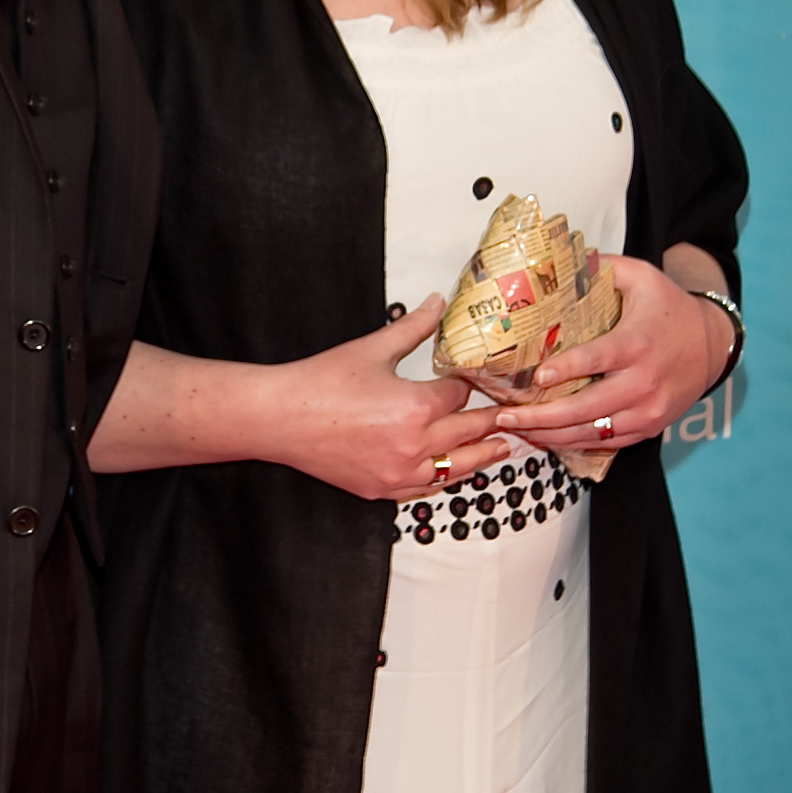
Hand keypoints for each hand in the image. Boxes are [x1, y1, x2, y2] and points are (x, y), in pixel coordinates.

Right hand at [255, 296, 510, 501]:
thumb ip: (412, 327)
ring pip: (458, 468)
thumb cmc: (321, 382)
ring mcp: (400, 473)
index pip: (460, 395)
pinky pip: (428, 488)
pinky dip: (446, 478)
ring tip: (500, 449)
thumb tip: (437, 302)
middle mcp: (415, 445)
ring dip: (481, 456)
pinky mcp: (383, 490)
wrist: (280, 419)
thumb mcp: (371, 348)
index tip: (479, 379)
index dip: (469, 384)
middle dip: (490, 421)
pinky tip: (455, 471)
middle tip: (512, 416)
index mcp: (416, 406)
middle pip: (470, 432)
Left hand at [493, 254, 733, 455]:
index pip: (599, 359)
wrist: (713, 344)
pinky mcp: (649, 427)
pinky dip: (574, 442)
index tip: (537, 376)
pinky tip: (545, 437)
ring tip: (515, 428)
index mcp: (638, 342)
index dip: (568, 369)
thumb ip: (601, 266)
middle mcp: (644, 381)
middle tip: (504, 416)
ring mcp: (648, 410)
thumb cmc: (667, 307)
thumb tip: (556, 258)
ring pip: (593, 432)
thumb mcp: (640, 276)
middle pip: (588, 408)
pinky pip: (607, 443)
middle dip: (542, 416)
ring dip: (551, 434)